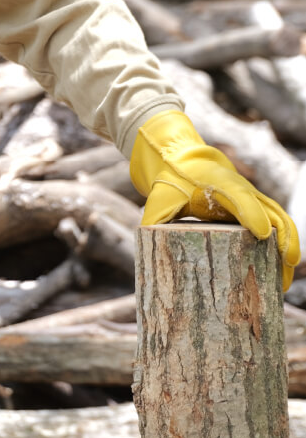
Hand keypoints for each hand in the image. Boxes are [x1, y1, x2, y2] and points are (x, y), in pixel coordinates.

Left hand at [130, 109, 299, 290]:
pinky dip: (284, 242)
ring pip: (279, 218)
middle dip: (282, 237)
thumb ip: (153, 220)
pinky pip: (275, 222)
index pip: (238, 195)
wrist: (182, 160)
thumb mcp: (156, 199)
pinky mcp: (253, 205)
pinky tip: (283, 268)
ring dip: (288, 244)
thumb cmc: (170, 182)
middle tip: (286, 263)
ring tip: (285, 277)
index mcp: (214, 181)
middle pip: (270, 210)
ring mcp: (250, 196)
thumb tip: (149, 243)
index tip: (261, 234)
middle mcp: (239, 188)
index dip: (251, 213)